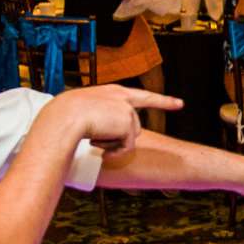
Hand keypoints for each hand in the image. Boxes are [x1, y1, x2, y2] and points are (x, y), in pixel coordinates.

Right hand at [50, 83, 182, 154]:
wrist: (64, 117)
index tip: (180, 104)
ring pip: (128, 138)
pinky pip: (126, 147)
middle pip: (133, 126)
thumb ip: (98, 118)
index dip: (162, 101)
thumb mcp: (82, 110)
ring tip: (92, 138)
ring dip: (111, 144)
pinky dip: (113, 151)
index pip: (142, 96)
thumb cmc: (64, 115)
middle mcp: (123, 98)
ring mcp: (127, 110)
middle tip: (103, 143)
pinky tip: (98, 145)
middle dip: (122, 140)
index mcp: (112, 92)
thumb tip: (99, 137)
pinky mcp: (127, 124)